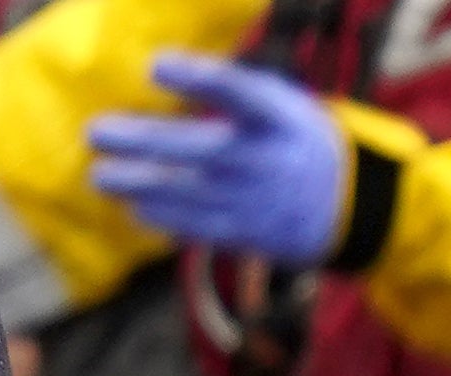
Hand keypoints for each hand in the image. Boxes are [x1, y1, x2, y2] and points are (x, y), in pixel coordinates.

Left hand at [86, 54, 348, 268]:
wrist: (353, 204)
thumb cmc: (296, 139)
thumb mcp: (280, 103)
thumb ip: (228, 92)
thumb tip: (160, 76)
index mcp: (280, 119)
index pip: (241, 93)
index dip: (199, 80)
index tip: (155, 67)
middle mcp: (270, 161)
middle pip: (203, 149)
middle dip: (146, 141)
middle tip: (97, 133)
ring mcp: (261, 202)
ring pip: (194, 194)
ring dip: (140, 186)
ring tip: (100, 177)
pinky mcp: (254, 234)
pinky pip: (202, 229)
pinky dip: (165, 218)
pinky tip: (134, 207)